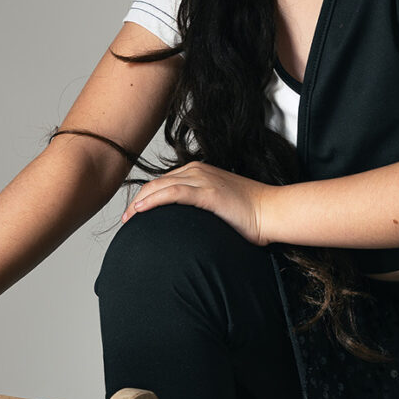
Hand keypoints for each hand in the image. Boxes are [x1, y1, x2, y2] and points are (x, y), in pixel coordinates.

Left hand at [120, 162, 269, 244]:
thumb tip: (187, 227)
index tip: (135, 215)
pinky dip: (154, 201)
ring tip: (129, 219)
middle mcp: (198, 171)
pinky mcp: (208, 192)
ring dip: (141, 202)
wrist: (272, 212)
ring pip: (161, 187)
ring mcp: (203, 179)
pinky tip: (141, 211)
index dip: (146, 198)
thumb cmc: (251, 215)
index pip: (164, 182)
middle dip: (138, 201)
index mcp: (200, 172)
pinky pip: (172, 193)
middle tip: (126, 221)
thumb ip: (201, 209)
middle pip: (157, 183)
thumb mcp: (220, 207)